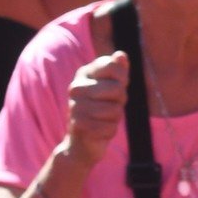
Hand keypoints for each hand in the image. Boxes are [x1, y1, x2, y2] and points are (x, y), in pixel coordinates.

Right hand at [63, 50, 128, 170]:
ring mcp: (75, 106)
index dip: (122, 78)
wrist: (82, 141)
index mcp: (84, 73)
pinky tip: (99, 131)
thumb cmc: (100, 109)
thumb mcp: (112, 88)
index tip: (116, 86)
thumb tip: (121, 55)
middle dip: (120, 102)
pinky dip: (109, 131)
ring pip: (115, 110)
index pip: (113, 65)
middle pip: (117, 89)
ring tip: (103, 119)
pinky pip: (110, 128)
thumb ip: (117, 70)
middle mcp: (76, 87)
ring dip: (115, 119)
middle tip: (109, 107)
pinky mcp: (79, 125)